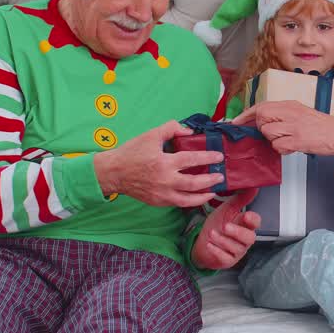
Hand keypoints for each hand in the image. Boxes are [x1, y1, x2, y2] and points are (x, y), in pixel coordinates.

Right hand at [93, 120, 225, 207]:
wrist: (113, 173)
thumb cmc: (132, 152)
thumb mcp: (151, 135)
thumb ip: (171, 129)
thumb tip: (189, 132)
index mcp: (164, 162)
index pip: (192, 160)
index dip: (208, 157)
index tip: (219, 156)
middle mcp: (165, 180)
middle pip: (194, 183)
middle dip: (210, 180)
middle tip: (220, 176)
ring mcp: (162, 194)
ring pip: (188, 200)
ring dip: (203, 196)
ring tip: (213, 191)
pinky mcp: (158, 202)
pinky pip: (178, 204)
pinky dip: (190, 201)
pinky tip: (197, 196)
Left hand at [192, 188, 261, 269]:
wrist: (202, 241)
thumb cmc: (217, 224)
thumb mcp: (227, 209)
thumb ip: (240, 199)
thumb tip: (253, 186)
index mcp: (245, 225)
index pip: (256, 223)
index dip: (253, 220)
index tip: (246, 215)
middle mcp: (244, 239)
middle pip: (249, 238)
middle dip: (238, 232)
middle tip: (225, 226)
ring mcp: (236, 251)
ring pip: (236, 248)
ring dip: (223, 240)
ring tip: (212, 233)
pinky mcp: (227, 260)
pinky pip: (225, 258)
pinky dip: (217, 251)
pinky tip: (209, 245)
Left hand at [234, 101, 333, 155]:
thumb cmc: (321, 126)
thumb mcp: (300, 113)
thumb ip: (282, 115)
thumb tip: (263, 122)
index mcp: (290, 104)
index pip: (261, 106)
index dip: (245, 115)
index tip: (236, 122)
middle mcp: (290, 112)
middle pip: (261, 118)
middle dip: (263, 128)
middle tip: (275, 133)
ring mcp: (293, 126)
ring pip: (268, 133)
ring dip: (275, 140)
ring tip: (289, 140)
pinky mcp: (297, 139)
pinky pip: (278, 146)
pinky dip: (283, 149)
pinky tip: (294, 146)